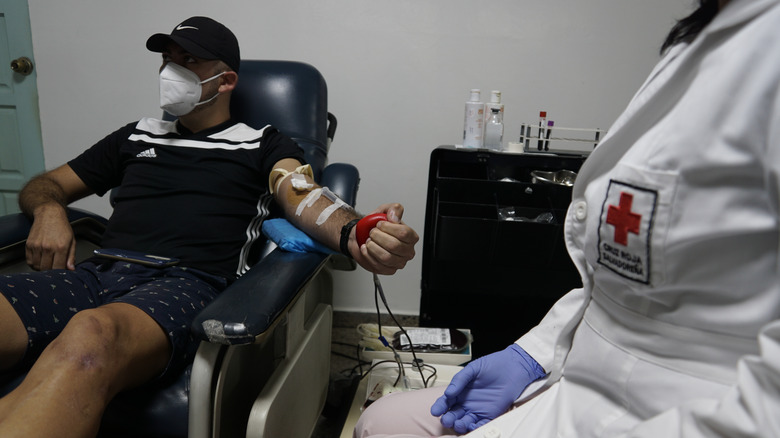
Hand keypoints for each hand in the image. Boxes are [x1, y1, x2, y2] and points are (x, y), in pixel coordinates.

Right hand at [25, 204, 76, 270]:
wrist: (49, 214)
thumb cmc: (62, 227)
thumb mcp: (72, 241)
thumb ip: (71, 256)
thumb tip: (71, 269)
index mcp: (60, 247)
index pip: (58, 268)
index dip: (61, 272)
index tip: (62, 271)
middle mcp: (48, 247)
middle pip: (46, 269)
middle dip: (51, 270)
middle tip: (54, 266)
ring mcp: (37, 246)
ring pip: (37, 266)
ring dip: (42, 267)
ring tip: (48, 262)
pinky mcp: (29, 245)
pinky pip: (29, 261)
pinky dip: (34, 263)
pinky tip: (40, 259)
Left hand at [353, 203, 417, 274]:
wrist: (363, 236)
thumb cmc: (376, 226)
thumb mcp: (385, 211)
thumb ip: (394, 209)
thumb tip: (395, 217)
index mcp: (411, 236)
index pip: (404, 233)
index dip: (388, 228)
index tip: (380, 224)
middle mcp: (407, 251)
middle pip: (394, 245)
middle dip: (378, 237)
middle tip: (372, 232)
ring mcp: (399, 262)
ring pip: (386, 257)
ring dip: (373, 247)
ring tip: (369, 241)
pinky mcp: (389, 270)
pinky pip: (378, 265)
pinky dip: (368, 255)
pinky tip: (366, 249)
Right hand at [430, 344, 545, 433]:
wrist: (514, 367)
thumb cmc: (494, 365)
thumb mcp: (473, 369)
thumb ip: (460, 380)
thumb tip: (449, 392)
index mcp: (460, 390)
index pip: (446, 401)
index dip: (440, 406)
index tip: (435, 410)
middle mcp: (467, 401)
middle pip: (453, 413)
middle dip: (448, 418)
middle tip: (446, 419)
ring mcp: (478, 409)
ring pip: (465, 421)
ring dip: (460, 424)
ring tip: (458, 423)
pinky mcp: (490, 414)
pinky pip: (481, 424)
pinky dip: (475, 427)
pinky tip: (471, 425)